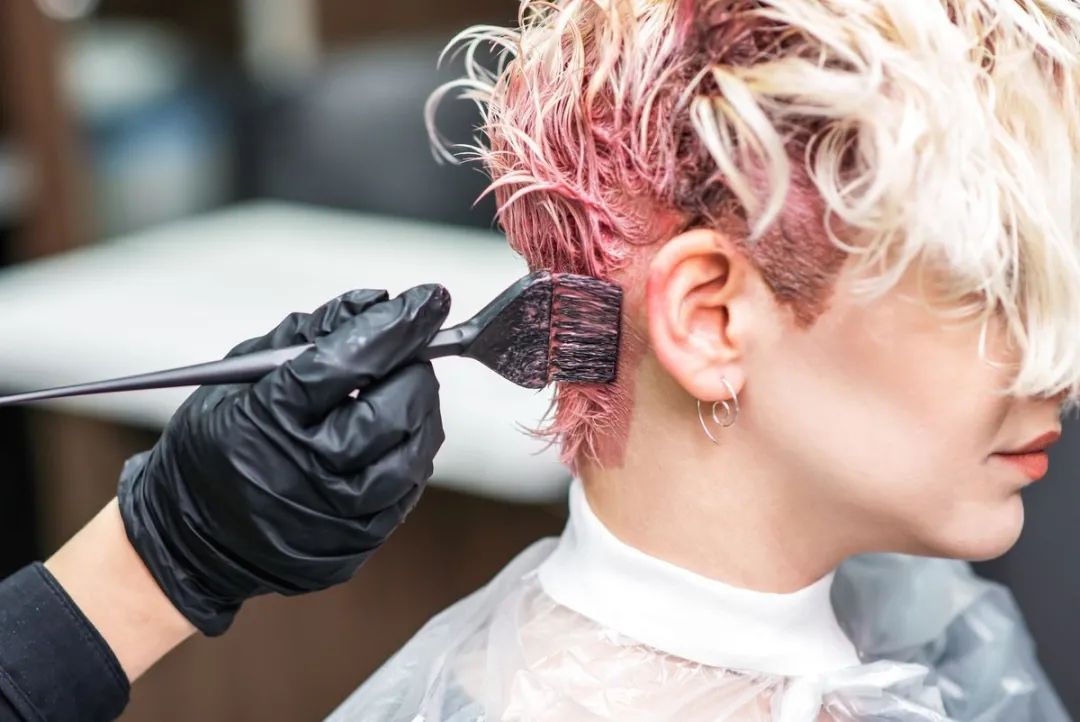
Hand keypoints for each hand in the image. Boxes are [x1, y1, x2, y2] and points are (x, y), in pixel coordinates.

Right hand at [118, 285, 450, 634]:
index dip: (397, 326)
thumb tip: (375, 302)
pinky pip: (409, 488)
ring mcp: (335, 513)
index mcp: (268, 417)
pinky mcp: (358, 541)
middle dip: (413, 369)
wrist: (195, 540)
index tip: (429, 299)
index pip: (348, 361)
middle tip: (409, 354)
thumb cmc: (218, 443)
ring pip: (414, 452)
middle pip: (392, 408)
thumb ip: (308, 334)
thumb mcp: (240, 377)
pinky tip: (393, 435)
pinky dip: (411, 452)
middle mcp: (306, 469)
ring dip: (420, 410)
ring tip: (401, 392)